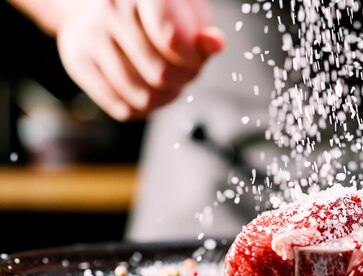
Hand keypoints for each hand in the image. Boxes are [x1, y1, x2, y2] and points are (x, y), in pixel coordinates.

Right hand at [53, 0, 223, 119]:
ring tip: (167, 83)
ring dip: (164, 98)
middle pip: (160, 74)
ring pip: (141, 96)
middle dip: (181, 81)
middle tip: (184, 74)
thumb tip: (215, 43)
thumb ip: (202, 32)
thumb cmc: (158, 12)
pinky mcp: (77, 59)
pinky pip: (121, 107)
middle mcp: (111, 8)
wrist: (104, 6)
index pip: (172, 38)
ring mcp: (91, 34)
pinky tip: (147, 90)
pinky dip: (143, 108)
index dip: (192, 60)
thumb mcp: (188, 13)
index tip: (196, 60)